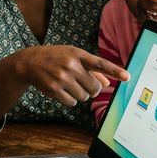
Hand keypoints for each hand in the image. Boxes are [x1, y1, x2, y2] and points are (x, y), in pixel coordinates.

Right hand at [15, 46, 129, 106]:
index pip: (101, 64)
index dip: (115, 71)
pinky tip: (63, 91)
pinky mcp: (54, 90)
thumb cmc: (56, 57)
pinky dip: (71, 99)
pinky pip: (72, 102)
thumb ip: (92, 69)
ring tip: (70, 85)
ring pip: (84, 96)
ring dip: (81, 94)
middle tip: (84, 84)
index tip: (127, 77)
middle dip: (93, 89)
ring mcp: (62, 78)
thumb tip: (108, 83)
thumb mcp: (73, 56)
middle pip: (95, 87)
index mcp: (78, 55)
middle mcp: (71, 66)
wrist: (29, 62)